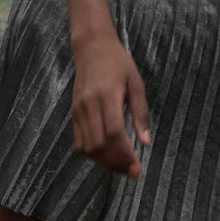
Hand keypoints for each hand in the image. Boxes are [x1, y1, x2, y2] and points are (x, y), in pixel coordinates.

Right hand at [70, 36, 150, 177]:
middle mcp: (89, 105)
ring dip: (105, 162)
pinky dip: (93, 155)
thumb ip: (141, 113)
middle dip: (116, 163)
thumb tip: (146, 143)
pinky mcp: (73, 113)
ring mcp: (78, 110)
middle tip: (132, 172)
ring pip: (88, 147)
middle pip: (100, 144)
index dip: (125, 154)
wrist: (92, 47)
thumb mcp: (136, 84)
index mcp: (107, 96)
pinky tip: (107, 157)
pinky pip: (80, 142)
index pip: (114, 133)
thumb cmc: (118, 63)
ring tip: (121, 167)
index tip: (137, 168)